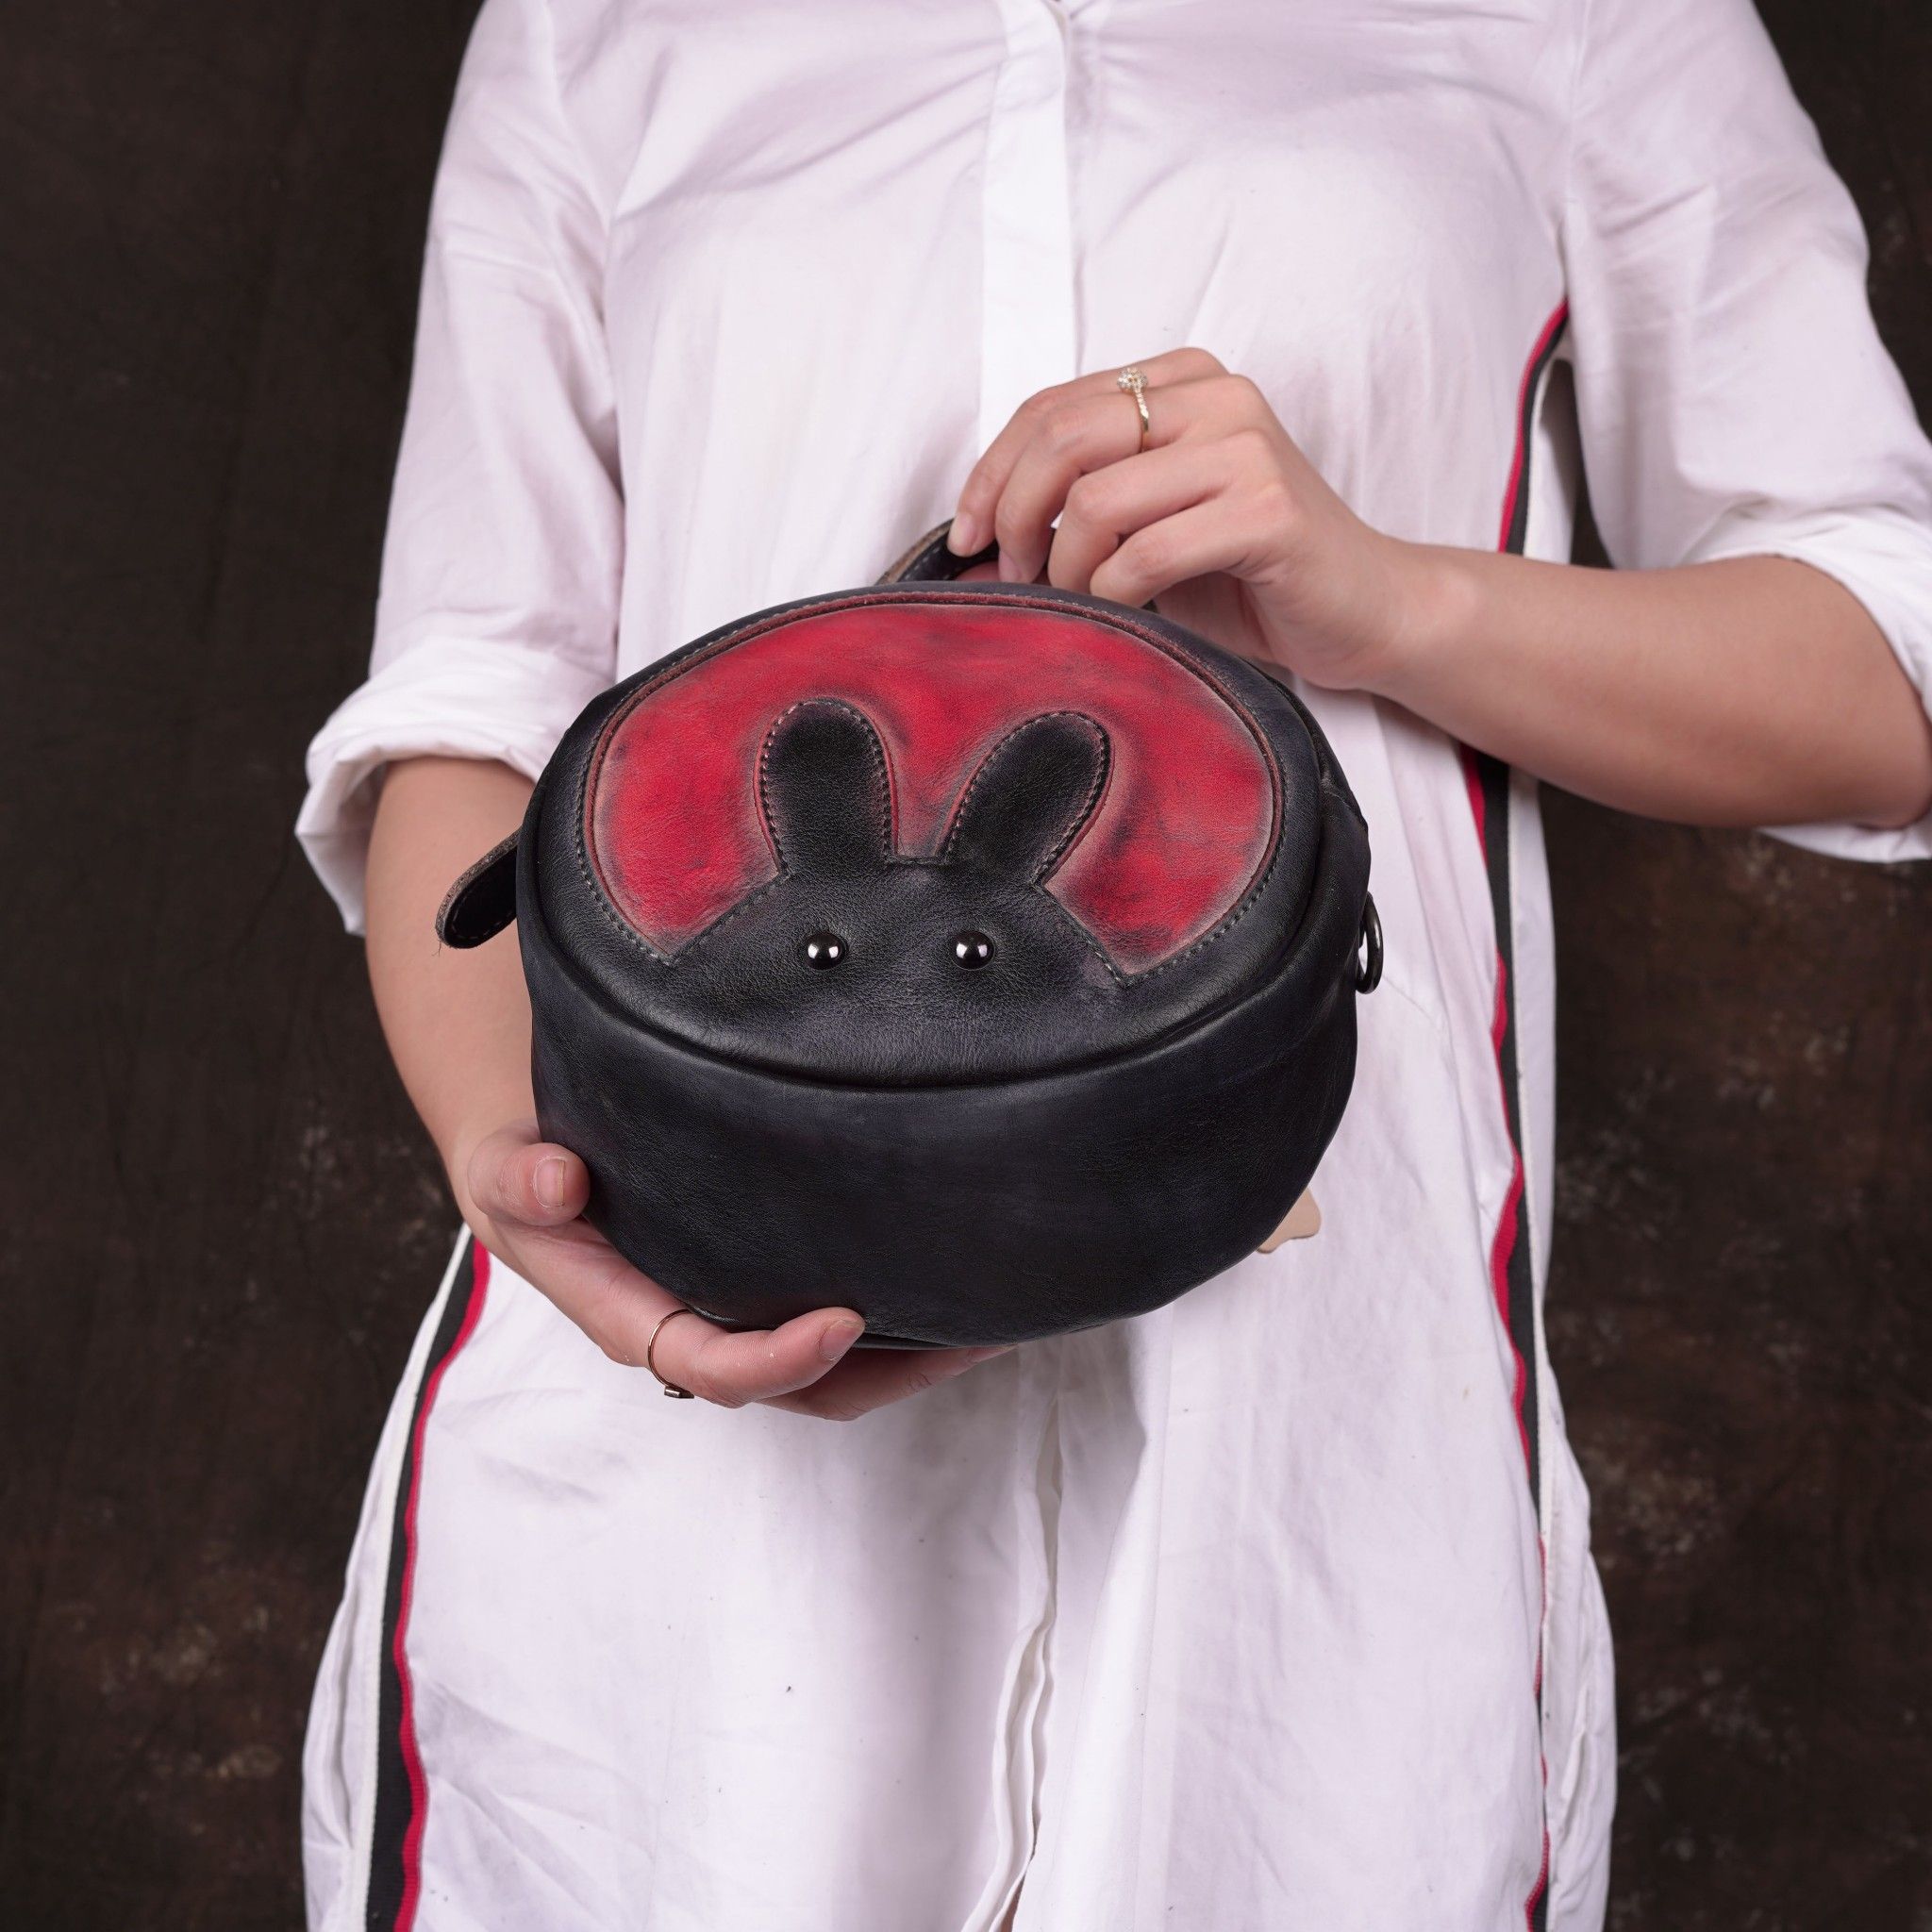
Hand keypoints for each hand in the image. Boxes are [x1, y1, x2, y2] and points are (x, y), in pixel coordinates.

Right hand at [456, 1120, 1010, 1418]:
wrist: (538, 1162)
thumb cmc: (523, 1174)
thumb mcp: (501, 1170)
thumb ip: (519, 1179)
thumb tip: (558, 1181)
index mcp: (629, 1316)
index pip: (710, 1363)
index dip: (779, 1358)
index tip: (846, 1318)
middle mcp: (695, 1327)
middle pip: (800, 1386)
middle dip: (888, 1372)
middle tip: (970, 1332)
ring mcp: (738, 1312)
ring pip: (837, 1368)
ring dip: (914, 1354)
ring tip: (994, 1315)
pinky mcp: (769, 1284)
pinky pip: (844, 1324)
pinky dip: (904, 1313)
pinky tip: (956, 1277)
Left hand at [950, 346, 1432, 692]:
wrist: (1362, 611)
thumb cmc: (1248, 576)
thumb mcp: (1149, 523)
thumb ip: (1077, 506)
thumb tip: (973, 537)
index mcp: (1183, 381)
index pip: (1050, 407)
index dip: (990, 474)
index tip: (964, 537)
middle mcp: (1217, 396)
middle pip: (1062, 439)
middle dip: (1012, 516)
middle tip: (1013, 575)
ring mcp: (1247, 447)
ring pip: (1096, 498)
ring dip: (1064, 565)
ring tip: (1073, 600)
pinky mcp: (1269, 509)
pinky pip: (1146, 552)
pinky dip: (1113, 593)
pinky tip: (1124, 611)